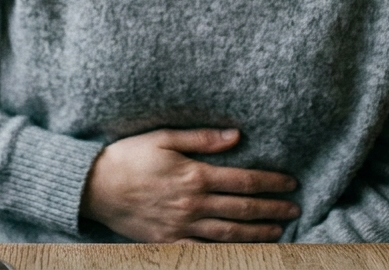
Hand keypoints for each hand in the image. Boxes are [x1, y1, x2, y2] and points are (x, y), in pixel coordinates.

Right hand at [79, 128, 299, 242]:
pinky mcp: (169, 243)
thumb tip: (236, 135)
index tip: (290, 182)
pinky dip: (228, 253)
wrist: (93, 187)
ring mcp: (181, 227)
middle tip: (294, 208)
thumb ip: (202, 138)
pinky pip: (204, 252)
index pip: (243, 181)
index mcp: (194, 175)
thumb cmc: (128, 157)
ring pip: (230, 233)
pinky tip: (243, 251)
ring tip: (277, 231)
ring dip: (258, 233)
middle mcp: (192, 204)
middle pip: (243, 209)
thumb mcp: (163, 137)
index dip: (270, 183)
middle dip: (272, 209)